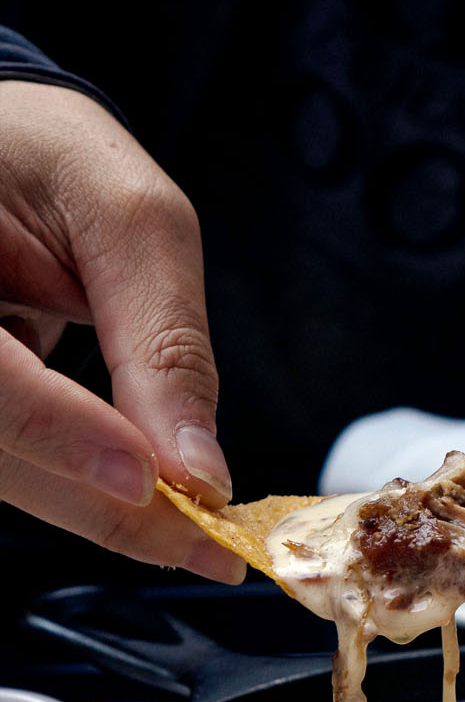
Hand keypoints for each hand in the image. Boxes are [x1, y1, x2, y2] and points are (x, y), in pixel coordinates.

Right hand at [0, 79, 243, 580]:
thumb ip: (163, 338)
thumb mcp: (128, 218)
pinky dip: (88, 489)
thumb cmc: (49, 161)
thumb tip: (199, 467)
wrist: (3, 157)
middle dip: (104, 505)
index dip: (60, 431)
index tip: (154, 480)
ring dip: (102, 511)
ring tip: (195, 531)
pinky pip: (17, 464)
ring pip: (9, 473)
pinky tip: (154, 500)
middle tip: (207, 544)